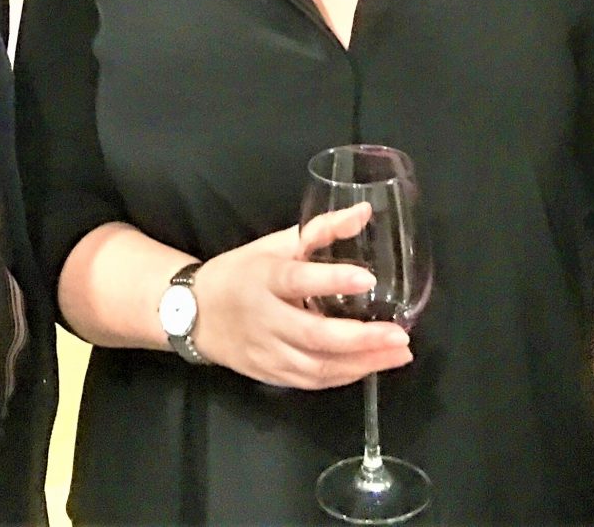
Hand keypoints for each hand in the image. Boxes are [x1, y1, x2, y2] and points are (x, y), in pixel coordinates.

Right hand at [189, 204, 413, 390]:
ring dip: (360, 364)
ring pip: (316, 366)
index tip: (367, 279)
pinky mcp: (269, 374)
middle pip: (313, 334)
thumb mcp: (275, 244)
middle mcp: (265, 318)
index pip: (298, 279)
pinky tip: (371, 367)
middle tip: (400, 336)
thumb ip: (320, 230)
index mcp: (264, 277)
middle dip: (360, 339)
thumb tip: (364, 212)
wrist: (193, 314)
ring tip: (398, 354)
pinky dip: (343, 377)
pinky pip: (310, 381)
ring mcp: (266, 351)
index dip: (331, 280)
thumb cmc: (241, 272)